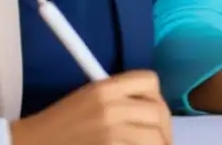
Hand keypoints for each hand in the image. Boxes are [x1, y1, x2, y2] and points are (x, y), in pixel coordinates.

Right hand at [9, 70, 170, 144]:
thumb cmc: (57, 127)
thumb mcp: (88, 99)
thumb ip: (119, 98)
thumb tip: (152, 110)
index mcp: (105, 88)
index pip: (150, 81)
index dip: (157, 98)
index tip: (155, 116)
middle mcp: (111, 106)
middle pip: (158, 112)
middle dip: (164, 130)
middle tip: (161, 142)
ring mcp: (110, 131)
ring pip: (154, 138)